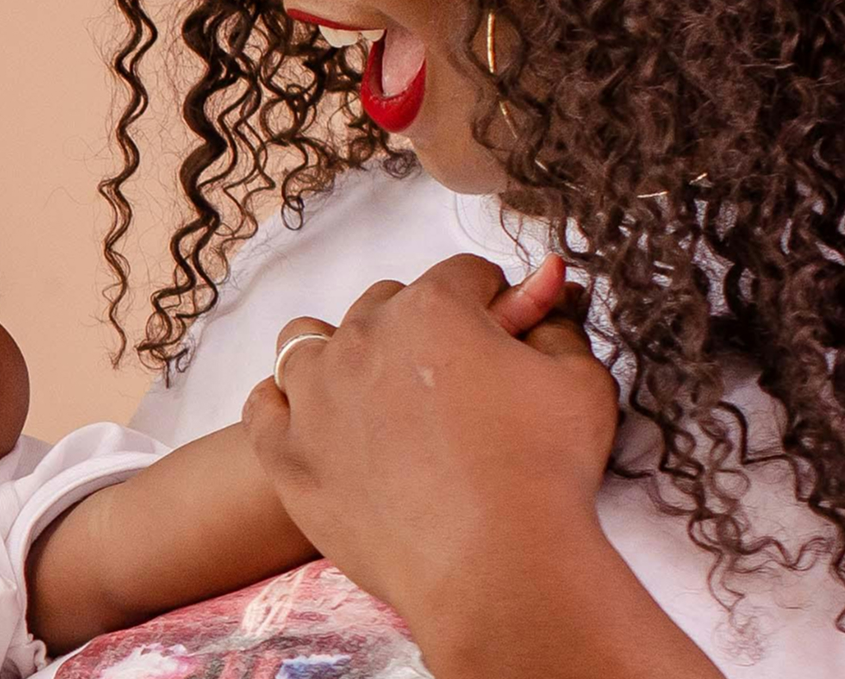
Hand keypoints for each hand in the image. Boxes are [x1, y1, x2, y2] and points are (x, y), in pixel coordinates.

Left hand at [242, 255, 619, 630]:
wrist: (496, 568)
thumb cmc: (545, 473)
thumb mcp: (579, 382)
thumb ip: (555, 325)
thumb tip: (542, 295)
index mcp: (433, 309)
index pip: (462, 276)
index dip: (490, 301)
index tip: (501, 329)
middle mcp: (361, 338)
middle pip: (384, 304)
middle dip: (418, 326)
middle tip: (448, 376)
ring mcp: (313, 395)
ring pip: (308, 342)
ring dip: (341, 355)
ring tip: (374, 392)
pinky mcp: (285, 451)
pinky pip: (265, 404)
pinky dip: (287, 405)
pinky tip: (317, 421)